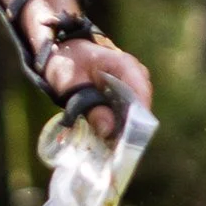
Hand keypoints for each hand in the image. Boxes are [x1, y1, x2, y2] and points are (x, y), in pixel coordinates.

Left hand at [36, 31, 152, 139]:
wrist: (64, 52)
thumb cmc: (67, 63)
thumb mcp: (70, 84)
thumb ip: (88, 105)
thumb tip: (108, 130)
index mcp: (125, 65)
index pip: (141, 93)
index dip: (137, 120)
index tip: (125, 142)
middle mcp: (136, 75)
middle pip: (141, 108)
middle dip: (129, 131)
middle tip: (113, 152)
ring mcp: (134, 85)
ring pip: (136, 115)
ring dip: (123, 131)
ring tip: (108, 149)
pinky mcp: (128, 96)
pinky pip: (128, 114)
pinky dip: (118, 127)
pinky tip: (106, 140)